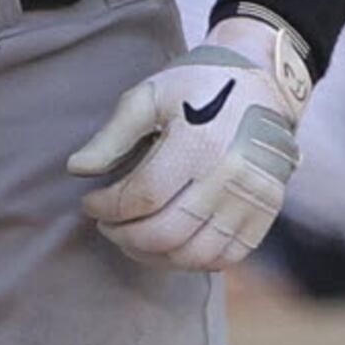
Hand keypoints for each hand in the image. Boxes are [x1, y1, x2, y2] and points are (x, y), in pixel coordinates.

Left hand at [67, 14, 311, 269]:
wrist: (260, 82)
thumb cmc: (196, 84)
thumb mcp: (148, 96)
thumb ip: (111, 136)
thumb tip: (76, 169)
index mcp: (197, 144)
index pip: (143, 196)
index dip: (108, 207)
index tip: (88, 203)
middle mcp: (229, 177)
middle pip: (169, 232)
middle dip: (126, 236)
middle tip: (105, 226)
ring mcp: (253, 199)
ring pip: (199, 254)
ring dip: (158, 257)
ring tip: (132, 241)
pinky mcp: (268, 211)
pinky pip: (231, 255)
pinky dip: (196, 261)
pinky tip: (171, 248)